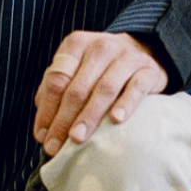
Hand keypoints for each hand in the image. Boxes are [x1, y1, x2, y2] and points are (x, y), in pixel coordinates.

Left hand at [32, 30, 166, 157]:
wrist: (145, 50)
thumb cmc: (101, 68)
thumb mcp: (75, 70)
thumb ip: (55, 92)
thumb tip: (42, 128)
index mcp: (76, 44)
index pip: (56, 80)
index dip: (47, 110)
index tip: (42, 136)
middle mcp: (100, 47)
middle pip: (78, 87)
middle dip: (64, 119)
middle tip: (56, 146)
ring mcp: (126, 57)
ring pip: (104, 88)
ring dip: (89, 116)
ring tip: (78, 138)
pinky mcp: (149, 70)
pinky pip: (136, 87)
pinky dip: (126, 103)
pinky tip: (117, 120)